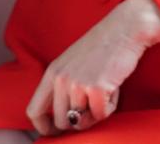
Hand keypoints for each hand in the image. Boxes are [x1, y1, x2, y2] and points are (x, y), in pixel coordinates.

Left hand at [26, 0, 159, 135]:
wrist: (126, 27)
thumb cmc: (104, 45)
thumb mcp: (74, 62)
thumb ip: (65, 86)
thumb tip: (66, 119)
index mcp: (53, 72)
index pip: (34, 110)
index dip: (44, 127)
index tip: (55, 132)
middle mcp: (61, 79)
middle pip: (61, 122)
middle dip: (79, 119)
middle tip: (94, 104)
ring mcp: (77, 84)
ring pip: (82, 121)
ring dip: (97, 110)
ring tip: (105, 87)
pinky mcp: (95, 89)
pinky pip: (101, 115)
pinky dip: (110, 106)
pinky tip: (114, 86)